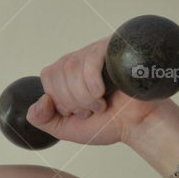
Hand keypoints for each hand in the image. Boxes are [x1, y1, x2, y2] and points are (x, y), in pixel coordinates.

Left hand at [25, 37, 169, 145]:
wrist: (139, 125)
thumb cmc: (109, 123)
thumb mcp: (67, 128)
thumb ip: (43, 120)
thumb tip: (38, 102)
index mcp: (67, 73)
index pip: (48, 75)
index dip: (61, 99)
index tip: (79, 111)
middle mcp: (80, 58)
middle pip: (58, 71)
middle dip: (73, 100)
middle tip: (93, 108)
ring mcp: (96, 51)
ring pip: (71, 67)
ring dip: (85, 96)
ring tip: (102, 103)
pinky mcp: (113, 49)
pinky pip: (90, 61)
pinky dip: (92, 84)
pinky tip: (103, 93)